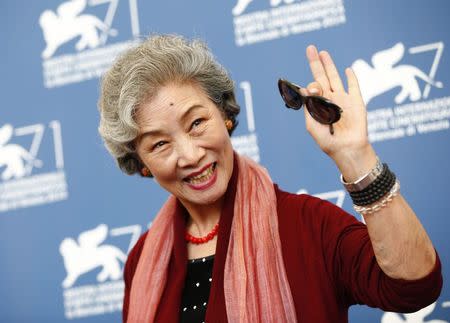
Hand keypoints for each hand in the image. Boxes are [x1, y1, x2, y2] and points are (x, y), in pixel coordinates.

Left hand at [302, 45, 376, 180]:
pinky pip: (354, 87)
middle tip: (310, 48)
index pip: (311, 89)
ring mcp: (343, 99)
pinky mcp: (356, 102)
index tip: (311, 89)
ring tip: (322, 52)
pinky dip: (351, 78)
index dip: (310, 87)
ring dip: (329, 65)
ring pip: (335, 77)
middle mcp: (329, 100)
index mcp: (317, 106)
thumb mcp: (313, 125)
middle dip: (315, 63)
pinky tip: (348, 70)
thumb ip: (309, 107)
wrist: (347, 149)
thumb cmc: (328, 141)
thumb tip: (306, 88)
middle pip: (321, 77)